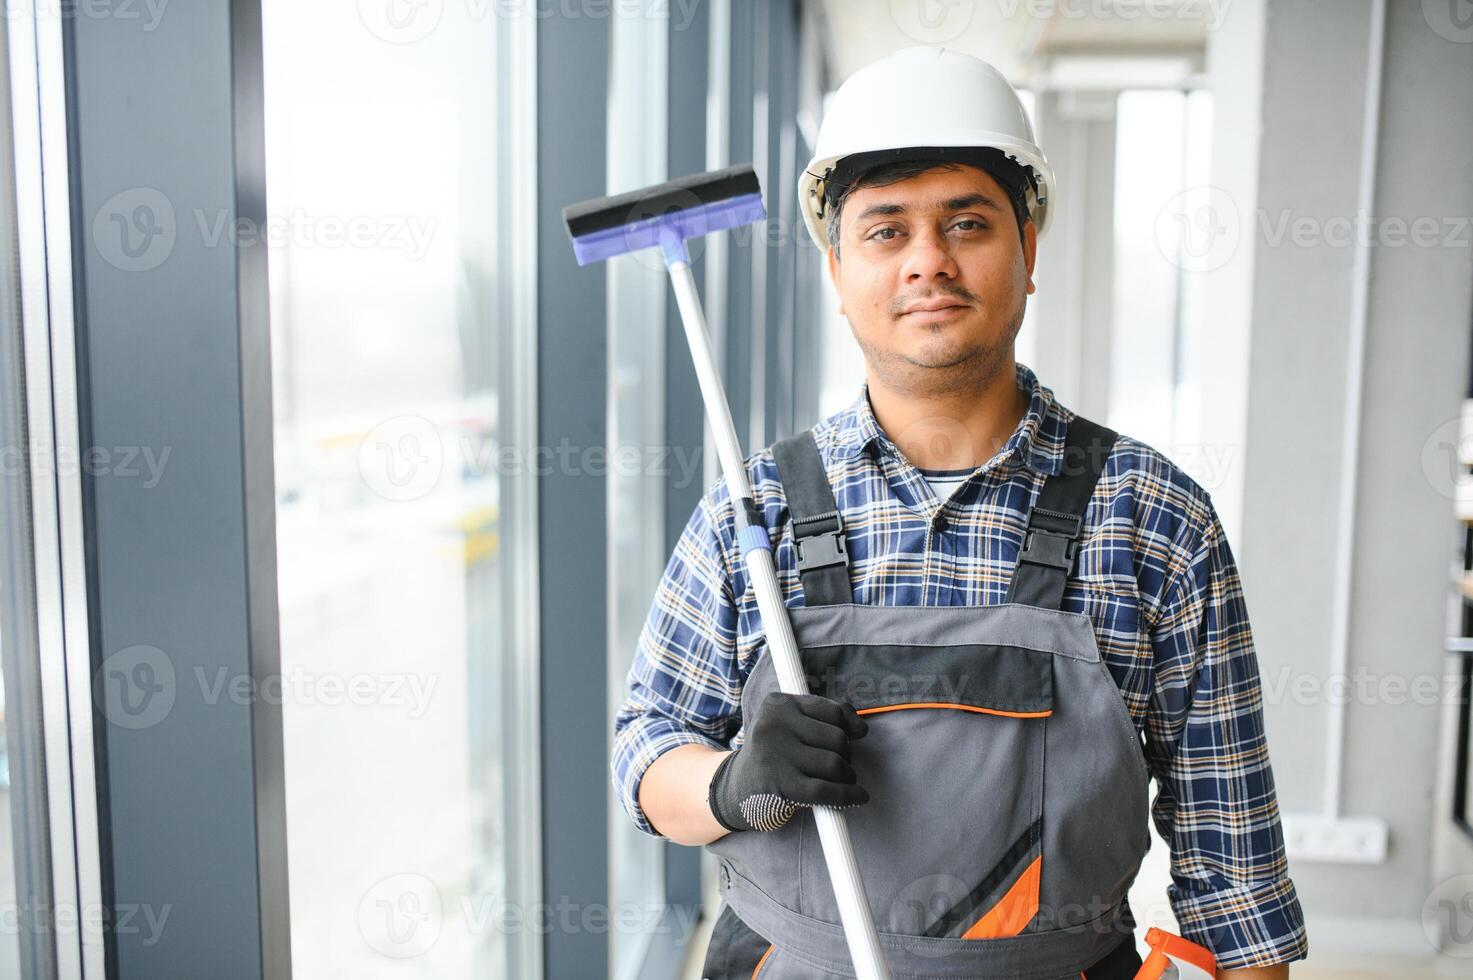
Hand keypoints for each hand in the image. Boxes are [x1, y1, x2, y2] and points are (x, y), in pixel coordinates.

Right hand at [707, 691, 869, 831]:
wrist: (734, 790)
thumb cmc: (773, 755)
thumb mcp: (791, 727)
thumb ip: (826, 717)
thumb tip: (861, 727)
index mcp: (777, 704)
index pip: (832, 711)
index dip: (848, 727)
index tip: (850, 738)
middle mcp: (773, 724)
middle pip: (838, 738)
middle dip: (846, 755)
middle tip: (837, 766)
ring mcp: (775, 754)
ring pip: (835, 763)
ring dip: (847, 776)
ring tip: (841, 780)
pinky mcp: (780, 785)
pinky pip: (826, 790)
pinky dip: (849, 795)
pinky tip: (858, 797)